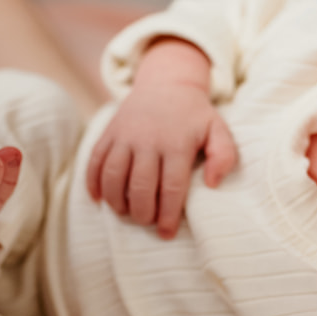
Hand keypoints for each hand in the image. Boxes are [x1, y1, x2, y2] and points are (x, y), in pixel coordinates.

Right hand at [85, 39, 236, 237]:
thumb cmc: (194, 115)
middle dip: (141, 212)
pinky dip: (93, 183)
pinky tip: (99, 199)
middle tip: (146, 221)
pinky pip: (95, 161)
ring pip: (113, 176)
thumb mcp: (218, 130)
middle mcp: (148, 140)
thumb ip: (224, 155)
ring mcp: (125, 135)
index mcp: (177, 143)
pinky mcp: (109, 132)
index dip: (167, 215)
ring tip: (125, 212)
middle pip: (139, 186)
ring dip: (116, 201)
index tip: (166, 233)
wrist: (166, 82)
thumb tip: (213, 183)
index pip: (171, 188)